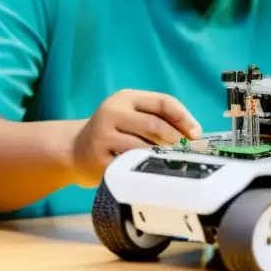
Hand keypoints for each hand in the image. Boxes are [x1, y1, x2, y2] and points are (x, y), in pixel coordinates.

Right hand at [71, 90, 201, 185]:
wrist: (73, 150)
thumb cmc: (113, 133)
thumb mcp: (131, 116)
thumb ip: (158, 119)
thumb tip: (193, 134)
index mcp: (125, 98)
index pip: (163, 102)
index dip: (184, 117)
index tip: (197, 133)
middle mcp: (112, 112)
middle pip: (154, 125)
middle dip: (176, 140)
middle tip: (187, 152)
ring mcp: (102, 136)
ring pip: (143, 147)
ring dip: (162, 156)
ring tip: (172, 162)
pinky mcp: (98, 159)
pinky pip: (129, 165)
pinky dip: (144, 169)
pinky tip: (152, 172)